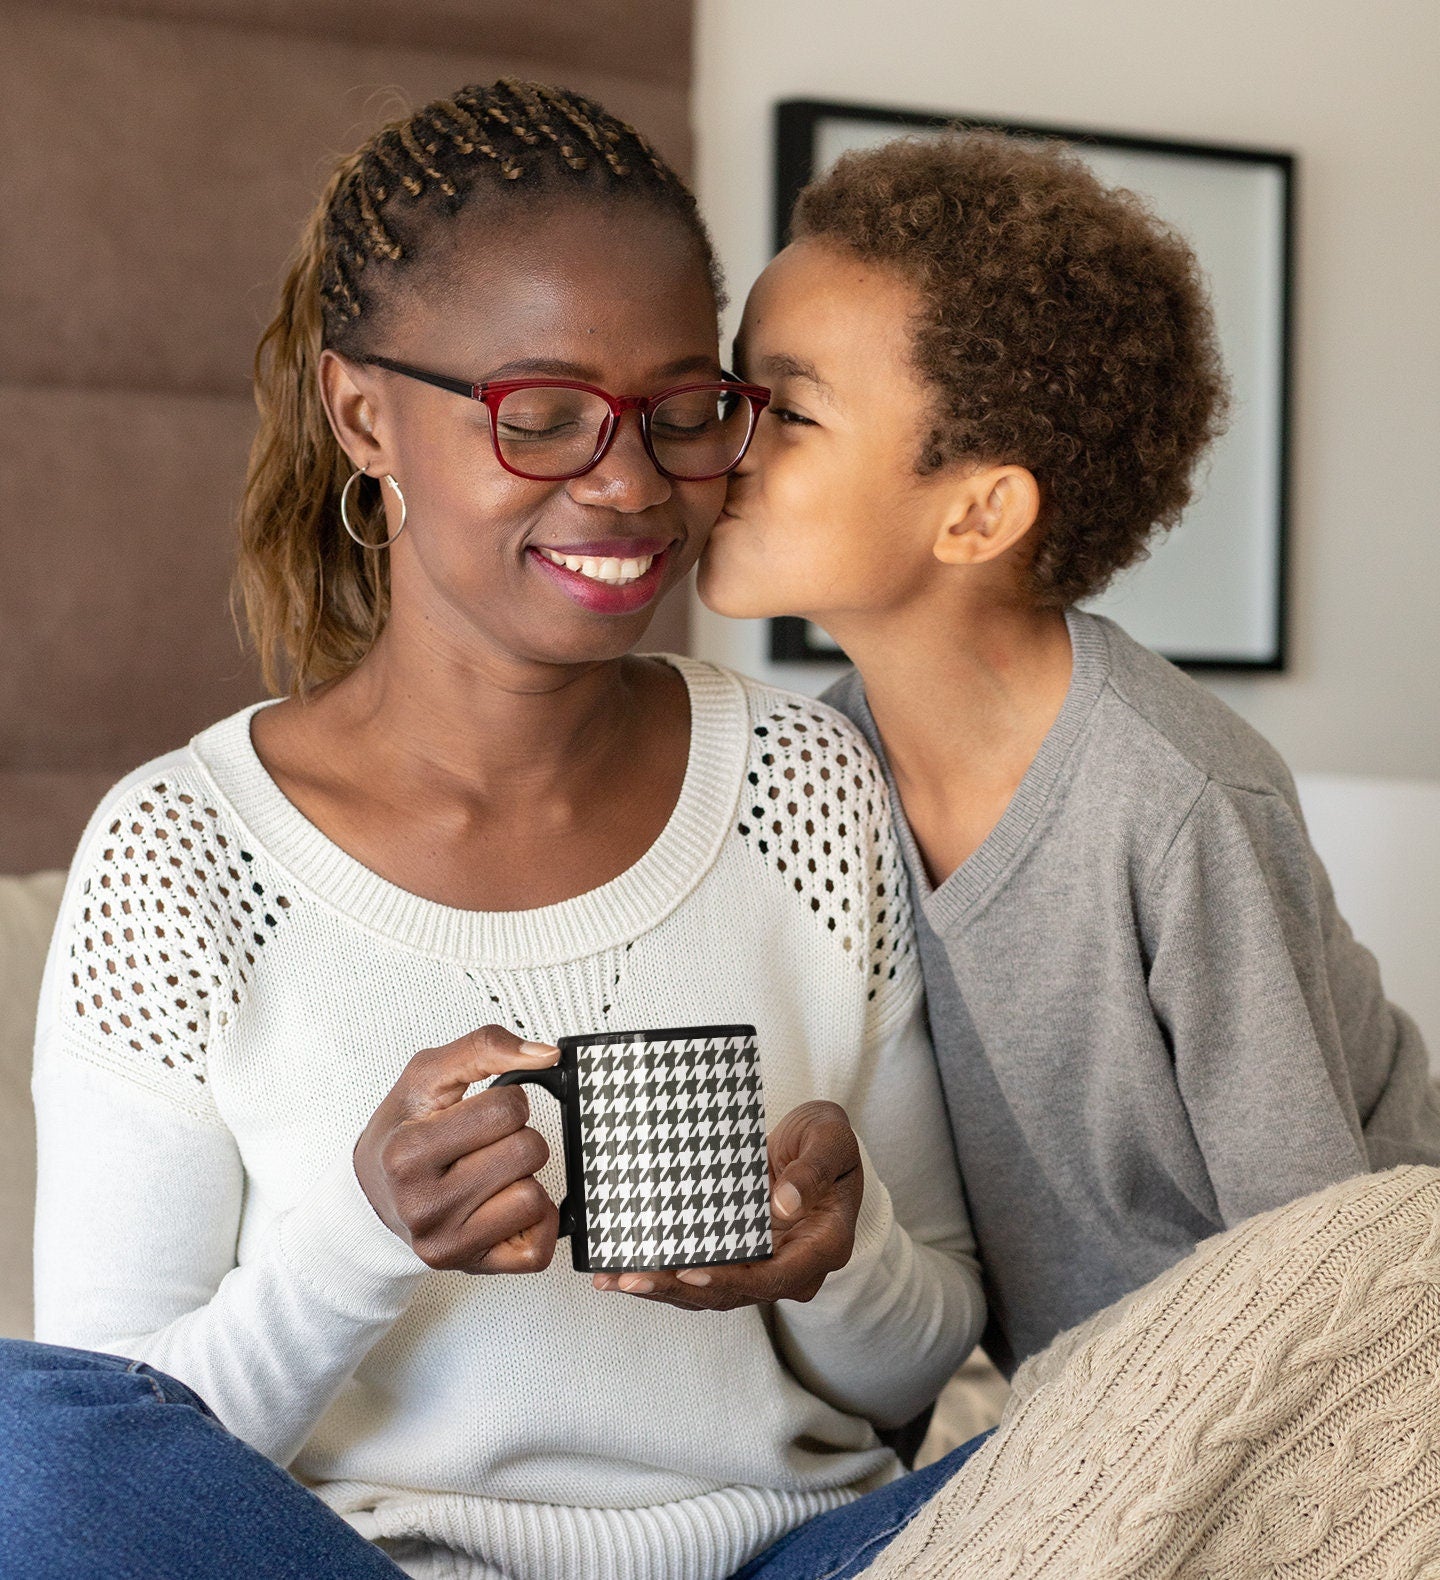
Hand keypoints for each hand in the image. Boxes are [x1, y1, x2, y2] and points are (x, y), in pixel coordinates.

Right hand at [353, 1025, 561, 1274]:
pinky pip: (539, 1250)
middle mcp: (423, 1205)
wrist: (371, 1195)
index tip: (481, 1110)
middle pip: (528, 1152)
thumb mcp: (426, 1076)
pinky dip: (534, 1222)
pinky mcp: (471, 1268)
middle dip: (517, 1137)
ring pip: (535, 1198)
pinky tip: (505, 1205)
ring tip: (490, 1174)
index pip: (506, 1109)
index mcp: (408, 1152)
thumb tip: (546, 1056)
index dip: (506, 1100)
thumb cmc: (401, 1132)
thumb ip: (484, 1048)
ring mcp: (447, 1243)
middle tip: (485, 1143)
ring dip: (523, 1179)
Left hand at [591, 1099, 862, 1309]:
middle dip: (679, 1288)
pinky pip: (703, 1274)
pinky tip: (627, 1271)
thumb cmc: (829, 1143)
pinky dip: (666, 1275)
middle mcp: (794, 1266)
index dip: (731, 1279)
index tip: (691, 1273)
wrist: (822, 1147)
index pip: (776, 1278)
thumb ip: (812, 1171)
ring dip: (663, 1289)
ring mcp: (765, 1266)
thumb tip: (784, 1204)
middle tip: (633, 1279)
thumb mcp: (831, 1142)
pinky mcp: (742, 1257)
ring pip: (711, 1292)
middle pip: (734, 1291)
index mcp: (823, 1246)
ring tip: (616, 1280)